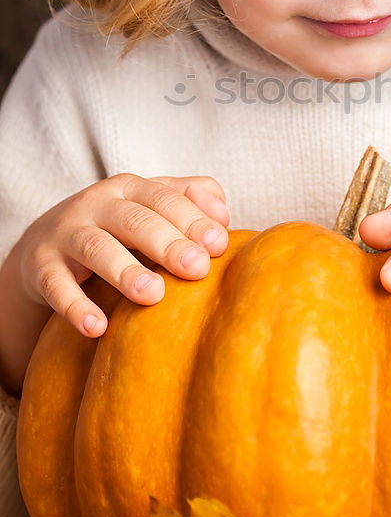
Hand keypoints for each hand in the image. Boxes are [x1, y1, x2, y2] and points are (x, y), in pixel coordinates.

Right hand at [13, 173, 229, 338]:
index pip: (164, 198)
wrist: (45, 243)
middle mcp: (97, 204)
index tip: (219, 245)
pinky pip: (56, 286)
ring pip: (95, 248)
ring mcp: (66, 233)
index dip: (192, 219)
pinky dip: (75, 307)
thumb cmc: (119, 227)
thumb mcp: (152, 207)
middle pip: (135, 220)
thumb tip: (223, 218)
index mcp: (131, 188)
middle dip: (168, 243)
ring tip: (153, 295)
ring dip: (125, 271)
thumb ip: (191, 201)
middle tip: (196, 269)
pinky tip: (97, 328)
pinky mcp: (41, 266)